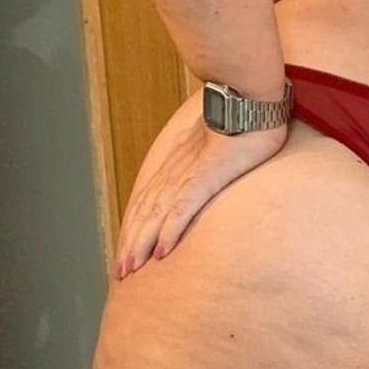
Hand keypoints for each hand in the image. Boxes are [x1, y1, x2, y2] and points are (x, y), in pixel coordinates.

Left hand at [114, 94, 288, 278]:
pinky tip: (162, 251)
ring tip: (132, 267)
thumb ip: (203, 159)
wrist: (247, 98)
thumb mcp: (213, 142)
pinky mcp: (204, 179)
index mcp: (176, 163)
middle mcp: (175, 171)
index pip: (148, 200)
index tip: (128, 249)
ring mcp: (188, 175)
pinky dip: (169, 231)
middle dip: (131, 243)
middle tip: (120, 271)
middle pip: (145, 212)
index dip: (136, 227)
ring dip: (142, 243)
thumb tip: (202, 171)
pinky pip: (182, 209)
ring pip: (157, 215)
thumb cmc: (239, 119)